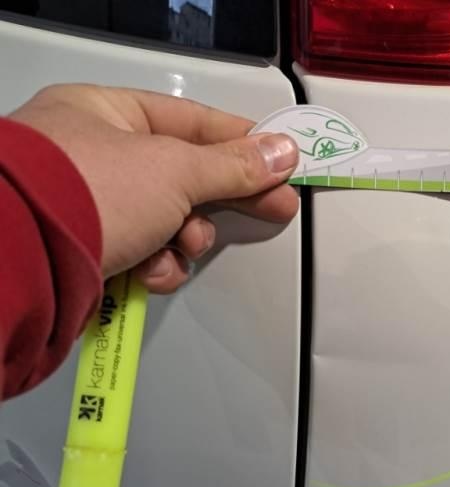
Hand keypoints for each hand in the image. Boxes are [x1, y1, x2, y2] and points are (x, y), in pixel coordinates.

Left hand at [9, 84, 298, 292]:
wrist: (22, 262)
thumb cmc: (95, 191)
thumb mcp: (175, 169)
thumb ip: (234, 165)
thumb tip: (285, 152)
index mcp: (105, 113)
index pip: (191, 121)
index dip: (242, 140)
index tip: (281, 160)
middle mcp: (95, 154)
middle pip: (184, 174)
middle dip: (225, 198)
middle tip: (278, 208)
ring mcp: (90, 205)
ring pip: (167, 219)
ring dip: (187, 238)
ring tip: (184, 246)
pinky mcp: (89, 250)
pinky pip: (142, 251)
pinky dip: (157, 265)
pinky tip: (152, 272)